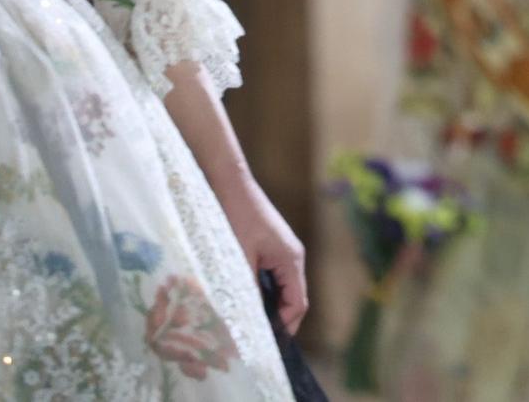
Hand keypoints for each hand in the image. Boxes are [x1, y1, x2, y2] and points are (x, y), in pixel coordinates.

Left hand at [215, 170, 307, 331]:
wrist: (230, 182)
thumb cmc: (235, 217)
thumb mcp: (239, 258)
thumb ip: (248, 289)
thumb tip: (249, 321)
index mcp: (292, 259)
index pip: (298, 303)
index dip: (285, 327)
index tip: (266, 345)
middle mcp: (293, 256)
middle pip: (293, 298)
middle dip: (278, 321)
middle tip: (256, 341)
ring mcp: (282, 251)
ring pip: (282, 289)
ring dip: (269, 306)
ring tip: (249, 324)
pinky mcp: (270, 247)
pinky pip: (273, 278)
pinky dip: (263, 293)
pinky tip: (244, 299)